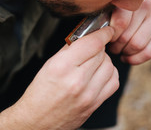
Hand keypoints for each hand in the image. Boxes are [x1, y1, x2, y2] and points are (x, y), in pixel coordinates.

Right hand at [0, 27, 118, 129]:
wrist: (37, 121)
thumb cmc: (40, 92)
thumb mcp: (48, 65)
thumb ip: (69, 49)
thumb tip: (87, 36)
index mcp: (62, 67)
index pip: (92, 43)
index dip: (102, 33)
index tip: (107, 30)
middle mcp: (77, 81)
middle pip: (102, 54)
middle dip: (98, 48)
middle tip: (90, 49)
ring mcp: (88, 95)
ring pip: (110, 67)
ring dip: (104, 61)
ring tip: (93, 63)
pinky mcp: (95, 104)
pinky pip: (113, 82)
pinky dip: (109, 74)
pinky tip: (98, 74)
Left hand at [109, 0, 150, 64]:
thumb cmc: (127, 12)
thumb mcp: (116, 8)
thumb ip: (107, 16)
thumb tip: (96, 34)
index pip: (120, 22)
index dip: (111, 35)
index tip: (107, 38)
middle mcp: (146, 6)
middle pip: (127, 36)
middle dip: (116, 46)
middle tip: (112, 48)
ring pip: (138, 45)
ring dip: (125, 53)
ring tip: (120, 52)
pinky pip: (148, 52)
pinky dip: (135, 59)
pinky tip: (128, 57)